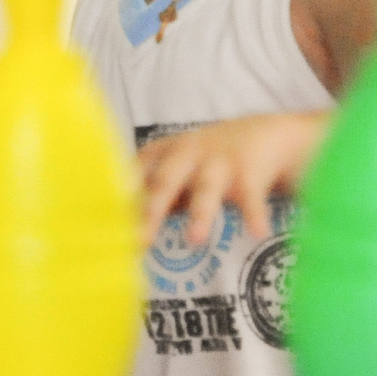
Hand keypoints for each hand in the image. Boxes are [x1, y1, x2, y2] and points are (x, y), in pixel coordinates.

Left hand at [137, 113, 329, 250]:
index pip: (136, 174)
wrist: (268, 134)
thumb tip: (123, 234)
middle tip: (139, 241)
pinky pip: (252, 195)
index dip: (121, 199)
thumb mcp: (179, 170)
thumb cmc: (212, 160)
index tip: (108, 226)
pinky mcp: (252, 169)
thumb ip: (155, 195)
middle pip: (165, 181)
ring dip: (201, 213)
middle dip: (150, 210)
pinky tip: (258, 232)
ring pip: (207, 187)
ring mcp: (219, 160)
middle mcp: (188, 154)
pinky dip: (255, 214)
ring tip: (195, 240)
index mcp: (164, 154)